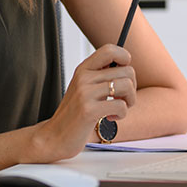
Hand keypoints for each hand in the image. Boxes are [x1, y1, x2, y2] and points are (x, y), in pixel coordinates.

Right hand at [29, 44, 136, 161]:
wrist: (54, 136)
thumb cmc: (74, 114)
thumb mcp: (84, 89)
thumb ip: (100, 77)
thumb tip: (127, 67)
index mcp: (83, 69)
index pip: (110, 49)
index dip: (125, 58)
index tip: (124, 74)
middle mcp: (84, 77)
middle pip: (127, 70)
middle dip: (132, 87)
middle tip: (122, 99)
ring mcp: (85, 93)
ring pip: (127, 86)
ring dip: (130, 101)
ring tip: (118, 108)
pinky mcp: (89, 110)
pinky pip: (121, 106)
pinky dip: (122, 114)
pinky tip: (111, 118)